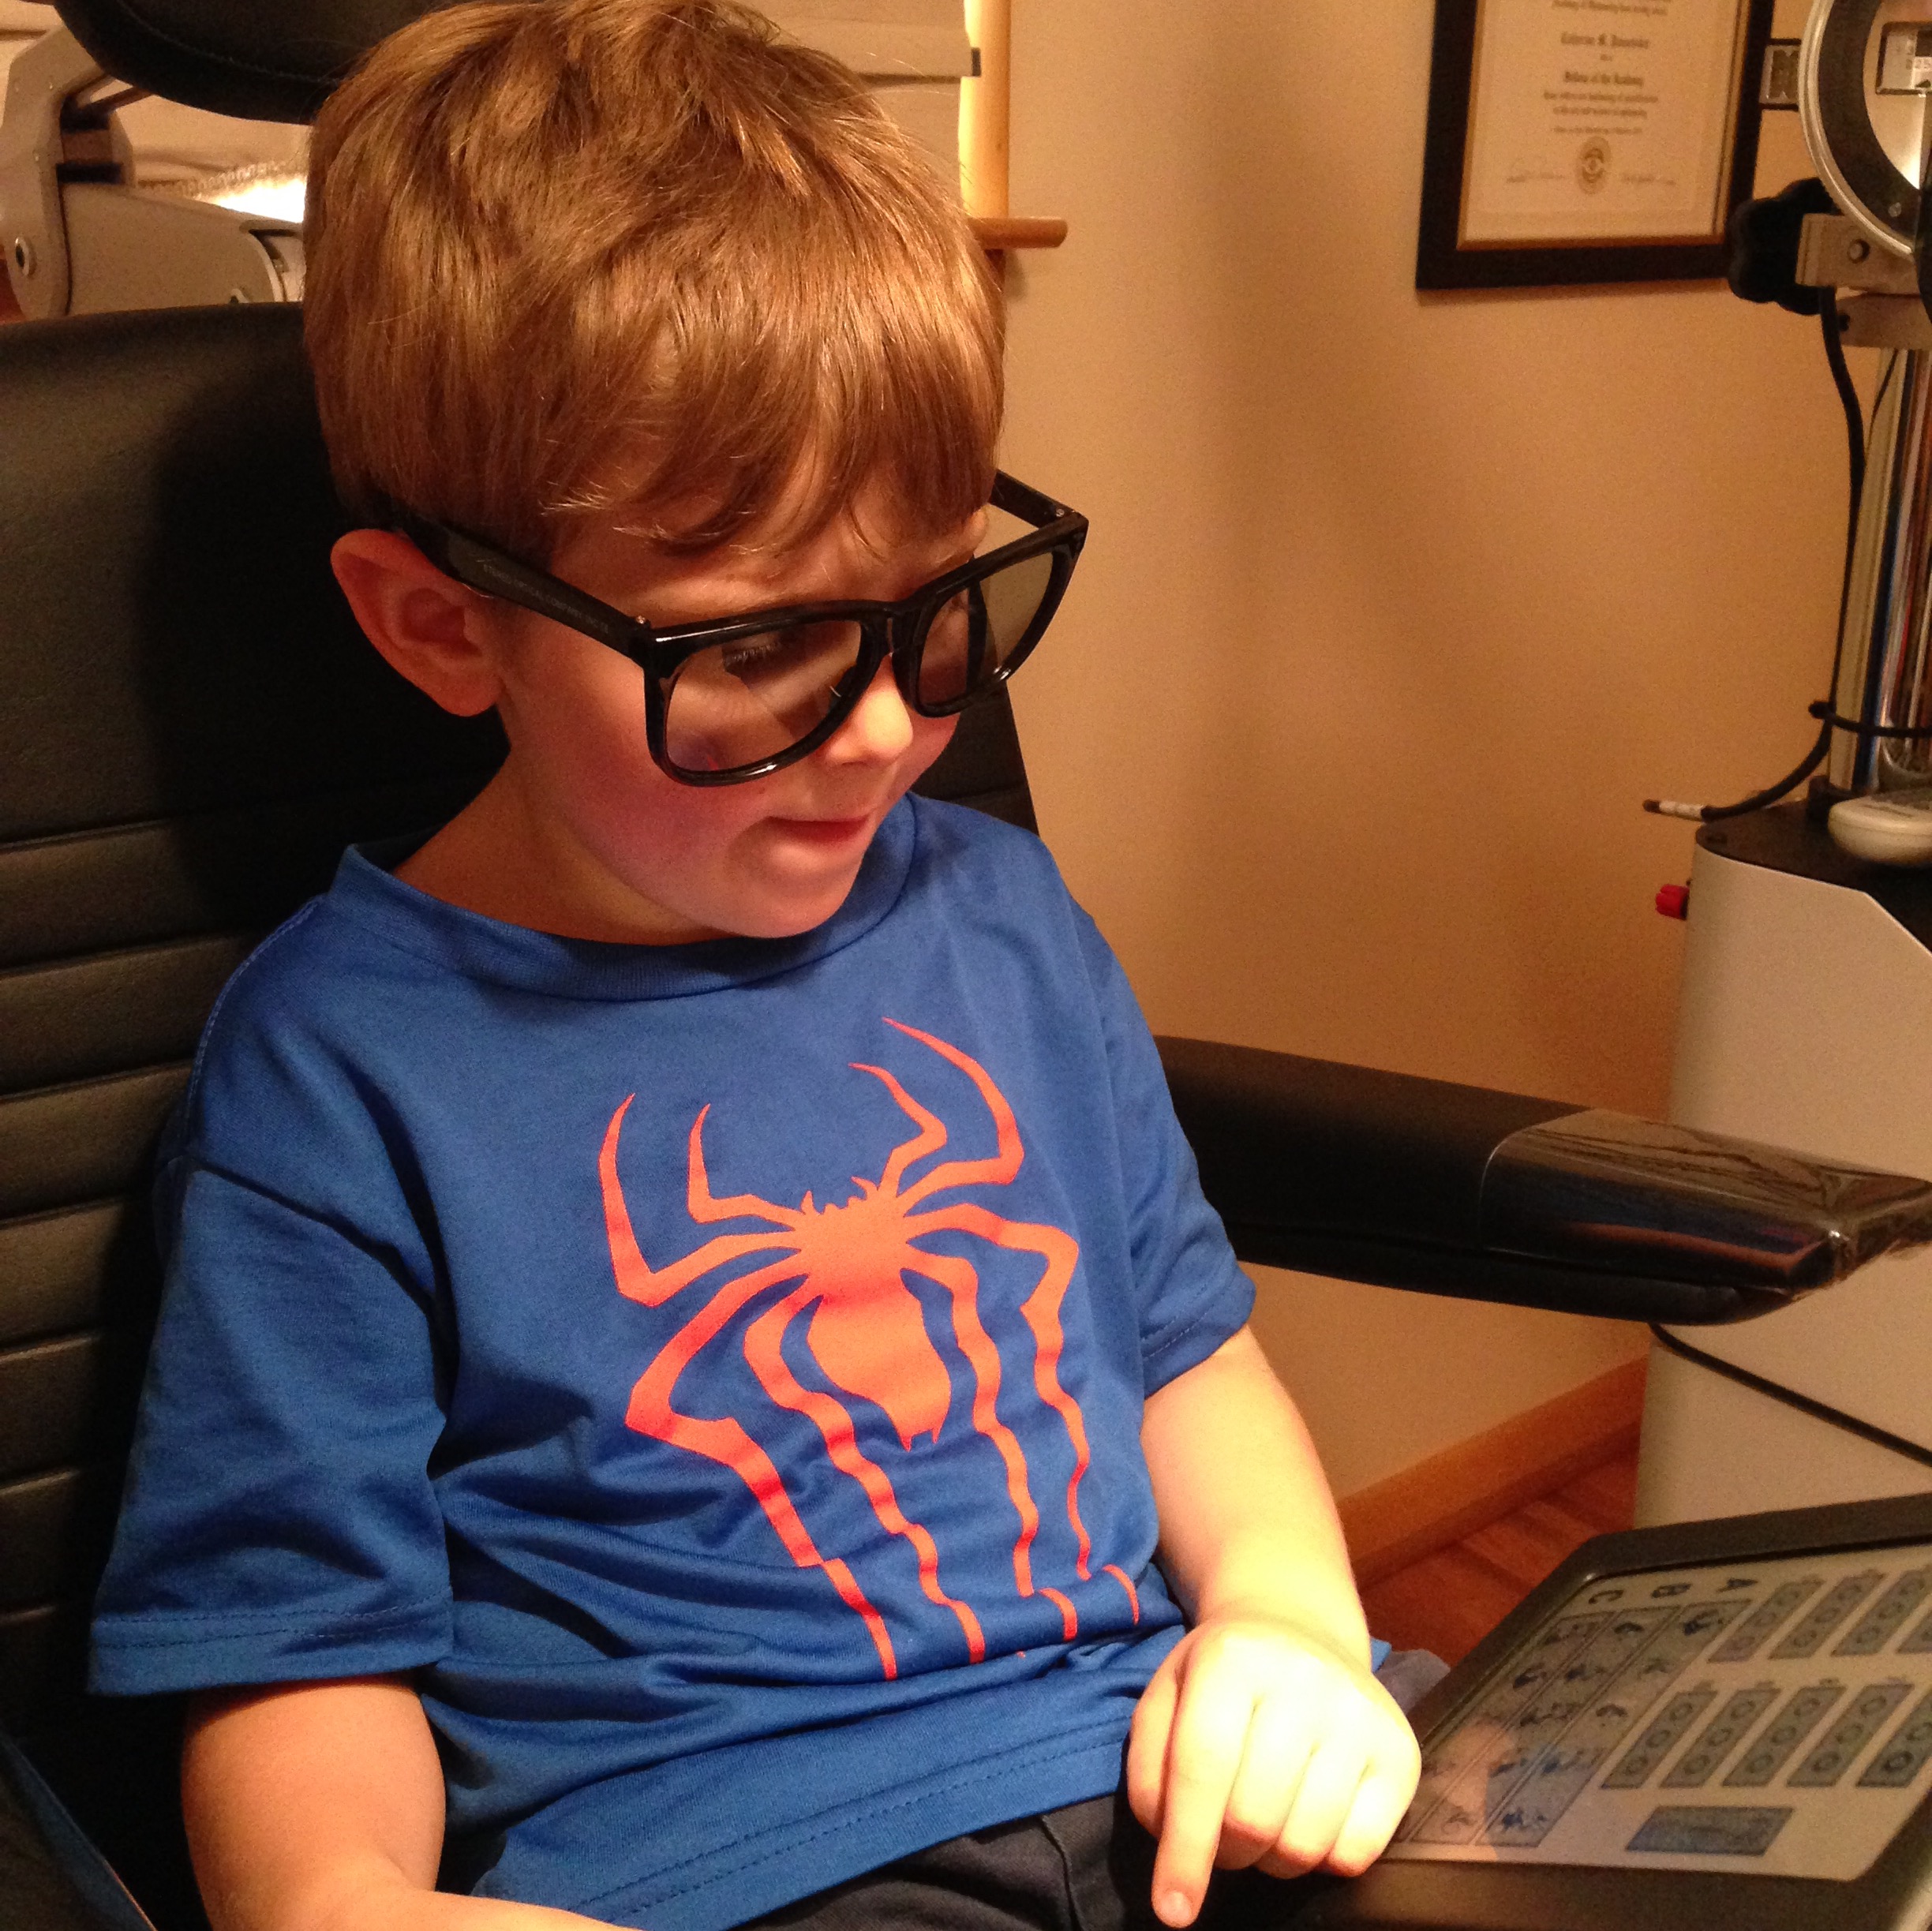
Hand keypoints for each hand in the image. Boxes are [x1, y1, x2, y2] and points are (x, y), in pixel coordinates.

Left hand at [1125, 1614, 1420, 1927]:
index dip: (1184, 1848)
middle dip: (1226, 1853)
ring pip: (1305, 1842)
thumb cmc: (1222, 1677)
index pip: (1202, 1767)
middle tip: (1222, 1841)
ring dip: (1272, 1861)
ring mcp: (1359, 1715)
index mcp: (1232, 1658)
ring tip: (1263, 1827)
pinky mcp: (1402, 1752)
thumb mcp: (1168, 1698)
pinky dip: (1323, 1861)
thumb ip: (1152, 1771)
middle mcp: (1303, 1679)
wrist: (1298, 1628)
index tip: (1172, 1909)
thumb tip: (1172, 1853)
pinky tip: (1306, 1823)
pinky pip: (1358, 1852)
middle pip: (1253, 1815)